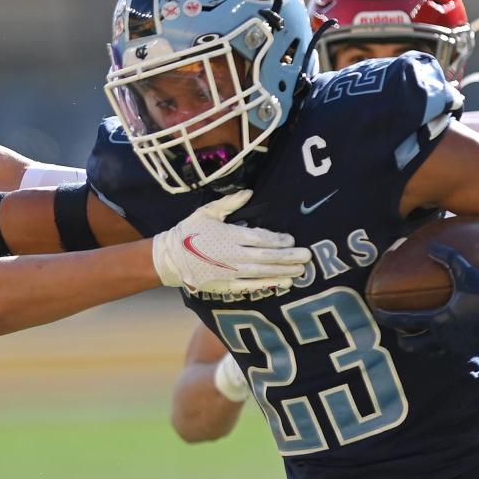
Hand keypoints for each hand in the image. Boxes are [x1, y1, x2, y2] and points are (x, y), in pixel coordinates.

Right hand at [152, 190, 310, 293]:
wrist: (171, 258)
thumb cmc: (189, 231)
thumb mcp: (207, 212)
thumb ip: (230, 203)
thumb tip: (249, 192)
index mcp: (229, 235)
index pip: (260, 238)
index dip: (278, 240)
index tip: (292, 239)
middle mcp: (233, 255)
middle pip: (266, 257)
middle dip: (288, 256)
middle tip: (307, 256)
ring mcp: (230, 272)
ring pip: (263, 272)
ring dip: (283, 271)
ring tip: (301, 270)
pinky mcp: (226, 285)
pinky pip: (251, 286)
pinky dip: (268, 285)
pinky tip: (283, 283)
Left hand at [373, 244, 478, 355]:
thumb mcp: (467, 272)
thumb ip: (448, 258)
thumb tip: (432, 247)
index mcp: (439, 320)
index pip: (404, 321)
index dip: (387, 317)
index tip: (376, 314)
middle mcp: (445, 337)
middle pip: (413, 345)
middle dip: (403, 340)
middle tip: (397, 332)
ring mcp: (458, 347)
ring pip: (431, 352)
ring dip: (422, 345)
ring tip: (418, 337)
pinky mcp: (472, 350)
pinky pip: (450, 352)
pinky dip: (442, 347)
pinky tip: (445, 339)